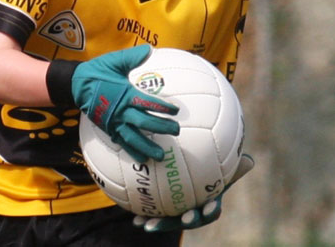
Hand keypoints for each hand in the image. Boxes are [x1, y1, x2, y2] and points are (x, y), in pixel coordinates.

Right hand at [72, 44, 179, 162]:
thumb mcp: (115, 61)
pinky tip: (142, 158)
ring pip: (133, 138)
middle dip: (161, 127)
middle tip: (176, 131)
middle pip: (144, 122)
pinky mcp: (108, 128)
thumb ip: (132, 57)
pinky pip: (122, 142)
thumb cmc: (98, 71)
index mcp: (125, 94)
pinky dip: (132, 151)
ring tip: (161, 155)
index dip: (162, 107)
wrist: (76, 84)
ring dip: (148, 146)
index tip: (175, 111)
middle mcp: (121, 110)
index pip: (148, 102)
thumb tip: (149, 49)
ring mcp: (114, 122)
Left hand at [133, 153, 253, 231]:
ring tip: (147, 225)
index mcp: (208, 202)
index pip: (212, 209)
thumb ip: (232, 166)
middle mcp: (193, 211)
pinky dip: (144, 216)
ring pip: (170, 221)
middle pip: (191, 219)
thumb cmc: (209, 170)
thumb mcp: (220, 168)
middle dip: (186, 221)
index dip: (211, 209)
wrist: (188, 176)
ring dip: (160, 224)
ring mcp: (178, 214)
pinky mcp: (163, 213)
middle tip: (185, 219)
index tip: (210, 208)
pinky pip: (154, 215)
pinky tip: (134, 217)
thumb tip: (251, 160)